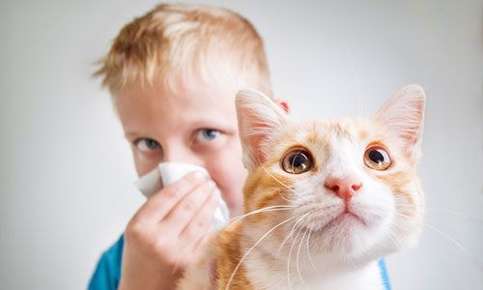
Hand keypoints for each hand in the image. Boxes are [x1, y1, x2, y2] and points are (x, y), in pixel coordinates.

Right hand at [119, 172, 217, 289]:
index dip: (186, 182)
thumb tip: (182, 184)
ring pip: (200, 220)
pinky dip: (212, 221)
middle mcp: (158, 239)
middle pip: (187, 206)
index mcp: (141, 227)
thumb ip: (155, 208)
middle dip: (201, 190)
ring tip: (214, 192)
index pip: (168, 196)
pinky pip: (205, 235)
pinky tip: (214, 211)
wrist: (141, 288)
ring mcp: (177, 251)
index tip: (196, 174)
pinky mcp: (191, 261)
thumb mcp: (137, 228)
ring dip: (210, 203)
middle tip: (208, 181)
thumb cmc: (139, 255)